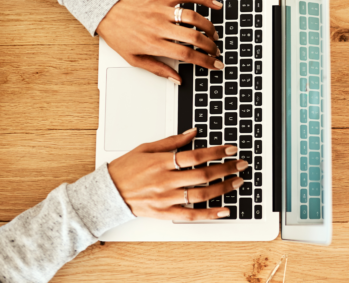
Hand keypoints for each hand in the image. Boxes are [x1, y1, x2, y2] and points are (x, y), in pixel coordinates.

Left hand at [96, 0, 223, 84]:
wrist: (105, 11)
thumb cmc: (118, 35)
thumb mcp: (134, 59)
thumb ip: (158, 69)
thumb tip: (177, 79)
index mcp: (153, 44)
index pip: (186, 54)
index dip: (205, 61)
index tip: (216, 65)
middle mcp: (159, 27)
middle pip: (194, 37)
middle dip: (211, 46)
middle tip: (216, 51)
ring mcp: (162, 10)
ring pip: (194, 17)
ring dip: (209, 27)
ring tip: (213, 35)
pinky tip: (215, 5)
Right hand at [108, 128, 246, 220]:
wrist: (107, 193)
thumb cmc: (124, 169)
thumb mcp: (145, 148)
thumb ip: (171, 141)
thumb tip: (193, 133)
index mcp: (162, 162)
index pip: (196, 156)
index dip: (216, 152)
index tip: (231, 149)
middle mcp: (166, 180)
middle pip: (203, 174)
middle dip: (226, 168)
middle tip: (241, 164)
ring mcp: (166, 198)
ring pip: (201, 194)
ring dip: (223, 188)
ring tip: (238, 182)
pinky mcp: (165, 212)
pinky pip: (191, 215)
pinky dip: (210, 213)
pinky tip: (225, 209)